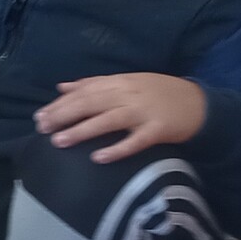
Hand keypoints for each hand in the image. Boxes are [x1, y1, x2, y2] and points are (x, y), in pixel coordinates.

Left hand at [35, 73, 207, 162]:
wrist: (200, 103)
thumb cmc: (158, 93)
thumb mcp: (127, 82)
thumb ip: (94, 84)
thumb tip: (62, 86)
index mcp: (120, 82)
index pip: (84, 91)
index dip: (60, 104)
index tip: (40, 116)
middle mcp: (130, 94)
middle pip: (91, 103)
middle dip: (64, 115)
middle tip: (42, 128)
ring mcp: (144, 112)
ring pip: (108, 120)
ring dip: (82, 130)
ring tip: (59, 141)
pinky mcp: (159, 130)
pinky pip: (135, 141)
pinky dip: (117, 149)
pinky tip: (98, 157)